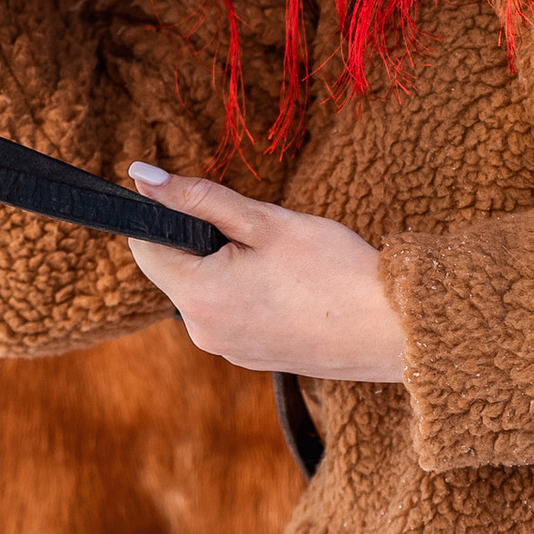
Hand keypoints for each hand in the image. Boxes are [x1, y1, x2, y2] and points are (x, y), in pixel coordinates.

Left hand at [126, 166, 407, 381]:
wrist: (392, 331)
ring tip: (282, 261)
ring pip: (205, 291)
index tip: (203, 199)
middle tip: (260, 231)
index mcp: (200, 297)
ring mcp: (228, 350)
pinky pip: (230, 314)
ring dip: (228, 266)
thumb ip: (200, 197)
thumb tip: (142, 175)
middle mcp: (203, 333)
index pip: (146, 247)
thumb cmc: (335, 271)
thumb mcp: (265, 221)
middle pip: (177, 270)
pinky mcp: (251, 358)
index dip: (165, 213)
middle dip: (205, 240)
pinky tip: (289, 286)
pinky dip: (246, 292)